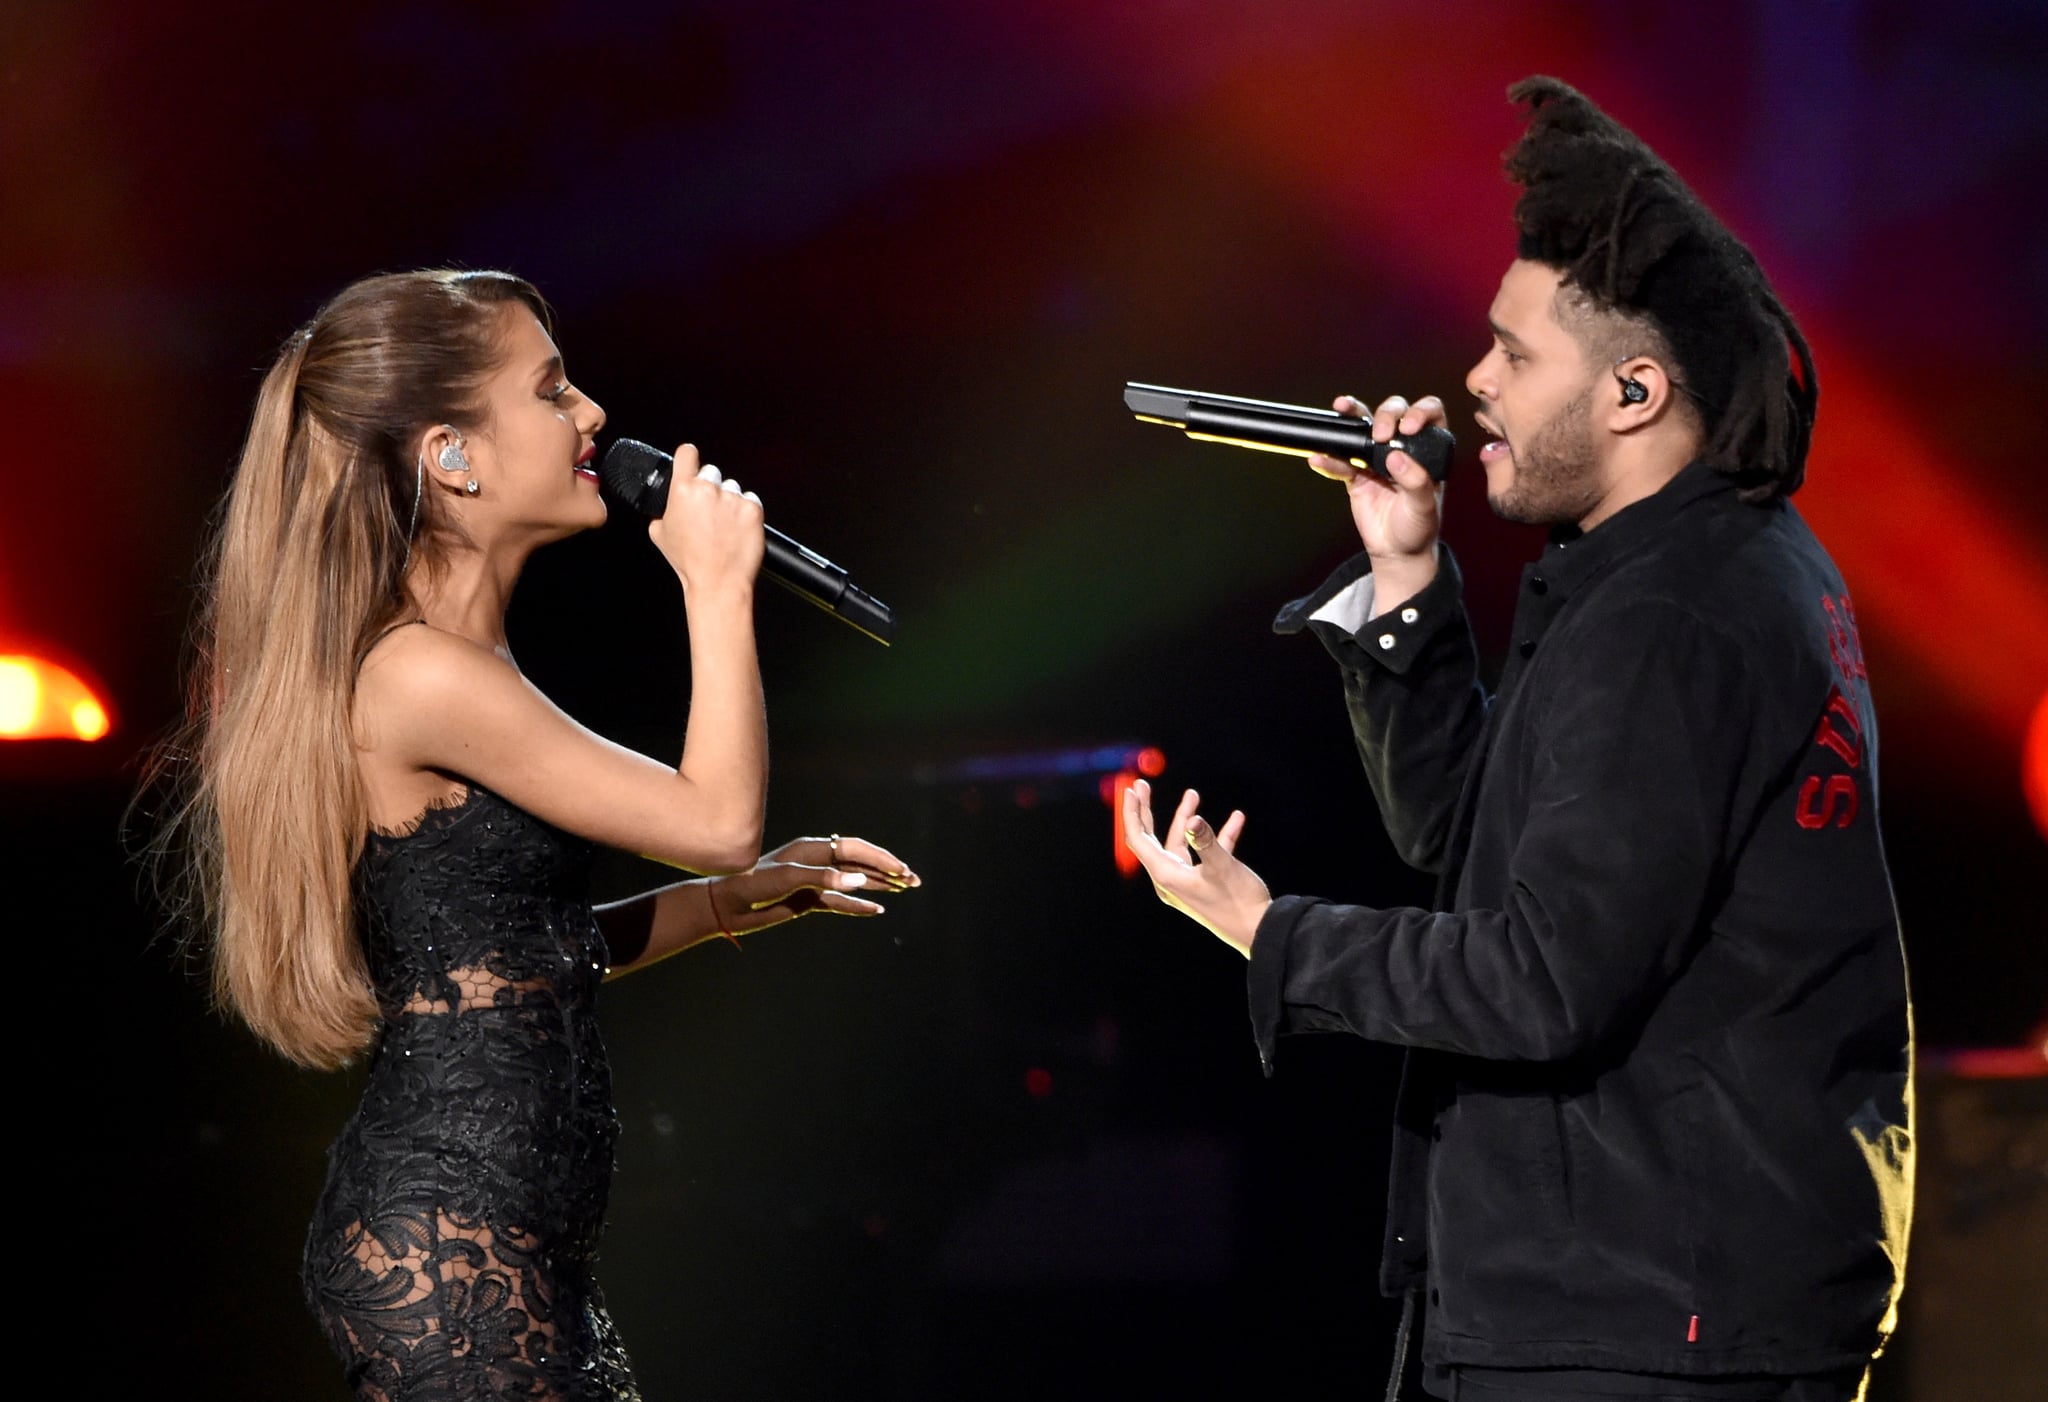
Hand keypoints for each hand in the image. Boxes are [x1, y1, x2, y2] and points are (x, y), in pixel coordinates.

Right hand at [647, 443, 766, 596]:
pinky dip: (745, 512)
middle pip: (711, 472)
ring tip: (723, 526)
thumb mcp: (659, 535)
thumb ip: (662, 512)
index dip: (688, 458)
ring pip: (732, 488)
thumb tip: (666, 506)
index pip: (687, 453)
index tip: (691, 462)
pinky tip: (736, 529)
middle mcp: (708, 489)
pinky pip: (750, 500)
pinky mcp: (753, 508)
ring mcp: (733, 498)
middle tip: (708, 512)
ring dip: (728, 501)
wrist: (718, 582)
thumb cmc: (689, 562)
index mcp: (683, 490)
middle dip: (709, 488)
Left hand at [706, 833, 920, 937]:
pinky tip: (877, 911)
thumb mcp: (788, 879)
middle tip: (914, 881)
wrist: (726, 906)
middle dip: (887, 871)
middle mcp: (816, 863)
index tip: (901, 871)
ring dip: (878, 886)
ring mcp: (813, 882)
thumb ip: (824, 879)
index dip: (880, 859)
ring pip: (854, 883)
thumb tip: (860, 881)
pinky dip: (858, 907)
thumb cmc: (752, 885)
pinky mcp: (807, 900)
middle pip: (859, 864)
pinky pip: (840, 903)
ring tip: (904, 890)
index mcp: (812, 849)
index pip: (855, 849)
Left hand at [1120, 779, 1270, 957]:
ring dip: (1186, 819)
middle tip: (1141, 786)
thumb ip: (1206, 841)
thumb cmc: (1238, 903)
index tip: (1130, 789)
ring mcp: (1188, 881)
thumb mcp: (1222, 867)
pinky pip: (1205, 853)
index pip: (1139, 839)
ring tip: (1193, 794)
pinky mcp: (1206, 883)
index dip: (1133, 813)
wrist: (1260, 932)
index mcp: (1167, 875)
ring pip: (1180, 843)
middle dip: (1147, 811)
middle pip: (1152, 839)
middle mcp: (1171, 879)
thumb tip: (1193, 820)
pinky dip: (1217, 836)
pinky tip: (1236, 819)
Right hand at [1307, 394, 1446, 599]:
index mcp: (1428, 449)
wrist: (1396, 551)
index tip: (1408, 428)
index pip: (1429, 414)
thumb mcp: (1425, 506)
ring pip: (1363, 427)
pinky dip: (1329, 460)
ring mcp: (1377, 458)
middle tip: (1379, 436)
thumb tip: (1395, 457)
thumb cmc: (1419, 527)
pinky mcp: (1356, 474)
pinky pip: (1340, 461)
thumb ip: (1415, 481)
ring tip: (1341, 408)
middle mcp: (1403, 447)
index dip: (1419, 412)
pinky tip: (1319, 459)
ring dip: (1351, 416)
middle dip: (1385, 415)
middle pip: (1393, 413)